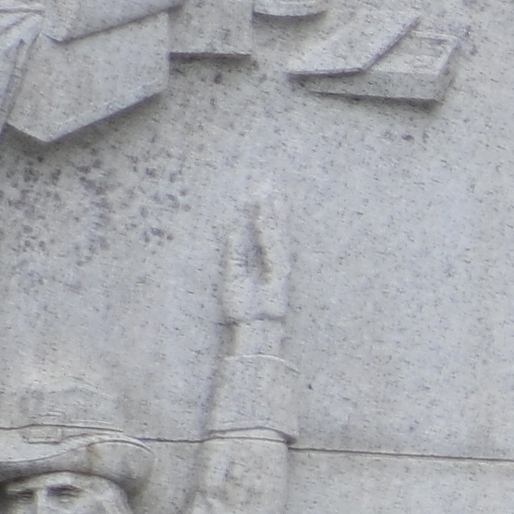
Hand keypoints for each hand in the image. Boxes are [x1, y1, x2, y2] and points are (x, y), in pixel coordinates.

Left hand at [223, 198, 288, 329]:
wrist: (252, 330)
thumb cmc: (241, 308)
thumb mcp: (231, 277)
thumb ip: (234, 255)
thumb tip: (233, 231)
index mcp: (262, 260)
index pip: (264, 230)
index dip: (264, 211)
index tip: (261, 191)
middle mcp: (273, 260)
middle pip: (274, 227)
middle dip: (271, 205)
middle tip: (269, 182)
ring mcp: (279, 267)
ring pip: (276, 235)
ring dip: (272, 214)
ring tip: (267, 195)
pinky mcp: (281, 276)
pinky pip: (274, 249)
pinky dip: (268, 233)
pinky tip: (264, 218)